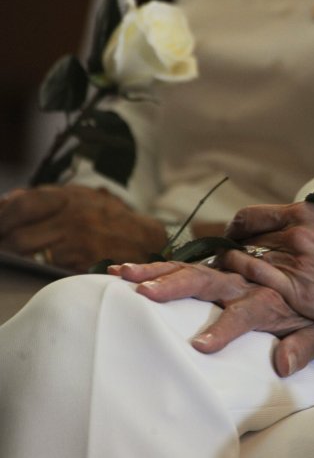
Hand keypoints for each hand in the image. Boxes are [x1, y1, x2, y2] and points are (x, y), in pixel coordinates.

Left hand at [0, 185, 166, 271]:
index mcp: (68, 198)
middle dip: (3, 248)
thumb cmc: (107, 217)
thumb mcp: (79, 196)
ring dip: (18, 262)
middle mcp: (74, 218)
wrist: (146, 238)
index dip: (0, 219)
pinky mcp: (87, 264)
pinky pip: (51, 270)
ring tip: (15, 261)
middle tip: (2, 251)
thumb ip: (43, 198)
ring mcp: (81, 242)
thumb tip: (5, 202)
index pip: (21, 206)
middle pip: (18, 238)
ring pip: (31, 257)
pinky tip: (37, 269)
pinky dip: (39, 270)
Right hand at [109, 261, 313, 376]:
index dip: (224, 329)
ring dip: (156, 271)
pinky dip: (155, 266)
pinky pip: (185, 263)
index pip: (244, 313)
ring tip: (124, 274)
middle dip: (175, 285)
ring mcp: (228, 271)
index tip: (200, 346)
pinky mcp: (217, 267)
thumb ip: (303, 345)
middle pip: (207, 280)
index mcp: (266, 299)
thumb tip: (283, 365)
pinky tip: (124, 271)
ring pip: (190, 268)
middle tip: (144, 292)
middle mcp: (243, 281)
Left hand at [219, 202, 313, 333]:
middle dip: (228, 255)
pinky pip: (253, 283)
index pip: (251, 217)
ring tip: (220, 284)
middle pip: (243, 240)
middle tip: (220, 269)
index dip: (235, 231)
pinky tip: (232, 298)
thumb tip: (291, 226)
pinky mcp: (297, 290)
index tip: (232, 242)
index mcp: (307, 213)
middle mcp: (297, 232)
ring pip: (240, 260)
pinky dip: (237, 288)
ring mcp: (296, 260)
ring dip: (225, 272)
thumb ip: (311, 224)